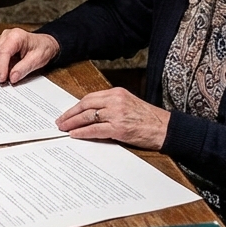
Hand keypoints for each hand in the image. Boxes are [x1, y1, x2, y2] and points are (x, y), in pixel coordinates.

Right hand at [0, 28, 59, 83]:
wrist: (45, 43)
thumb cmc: (43, 48)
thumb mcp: (37, 59)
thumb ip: (24, 68)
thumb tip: (12, 78)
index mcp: (16, 36)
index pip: (3, 52)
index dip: (1, 67)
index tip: (3, 79)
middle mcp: (6, 36)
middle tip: (6, 80)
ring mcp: (1, 40)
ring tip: (7, 75)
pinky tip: (6, 70)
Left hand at [55, 88, 169, 149]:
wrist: (165, 128)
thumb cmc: (148, 118)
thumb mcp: (128, 103)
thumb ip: (111, 105)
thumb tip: (90, 113)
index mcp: (117, 92)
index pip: (90, 97)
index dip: (76, 106)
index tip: (68, 112)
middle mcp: (115, 101)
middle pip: (85, 105)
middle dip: (70, 114)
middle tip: (60, 121)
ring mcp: (117, 114)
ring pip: (88, 117)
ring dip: (72, 123)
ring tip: (64, 128)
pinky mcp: (119, 128)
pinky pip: (95, 130)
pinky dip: (82, 132)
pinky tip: (74, 134)